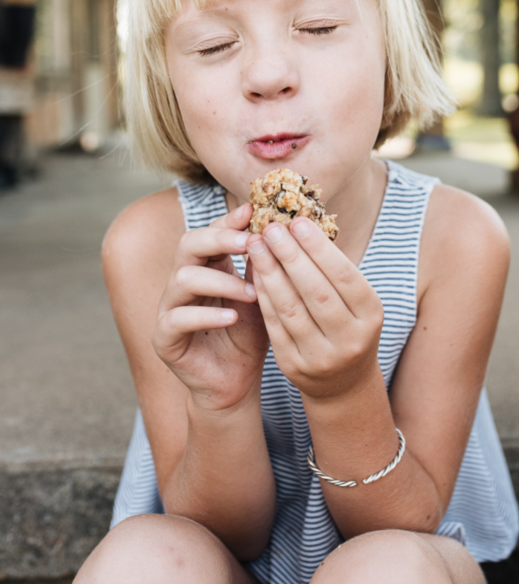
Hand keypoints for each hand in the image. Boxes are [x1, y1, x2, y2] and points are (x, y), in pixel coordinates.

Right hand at [152, 203, 269, 410]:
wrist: (239, 382)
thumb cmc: (250, 334)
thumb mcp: (262, 295)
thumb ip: (262, 266)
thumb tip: (279, 228)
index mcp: (207, 265)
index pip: (212, 232)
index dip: (230, 221)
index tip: (253, 211)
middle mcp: (183, 280)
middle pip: (189, 243)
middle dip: (220, 239)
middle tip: (250, 242)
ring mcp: (170, 307)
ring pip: (183, 277)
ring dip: (221, 281)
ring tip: (252, 293)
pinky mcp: (163, 337)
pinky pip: (177, 318)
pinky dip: (206, 315)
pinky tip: (231, 317)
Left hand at [246, 219, 384, 400]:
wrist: (343, 382)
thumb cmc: (347, 324)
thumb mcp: (355, 300)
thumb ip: (332, 269)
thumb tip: (299, 225)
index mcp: (371, 315)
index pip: (344, 276)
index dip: (319, 248)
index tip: (297, 222)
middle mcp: (349, 338)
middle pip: (316, 291)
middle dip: (291, 256)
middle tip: (271, 228)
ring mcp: (321, 356)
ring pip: (291, 308)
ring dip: (270, 272)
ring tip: (256, 244)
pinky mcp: (294, 366)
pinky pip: (274, 324)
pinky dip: (263, 295)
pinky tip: (254, 272)